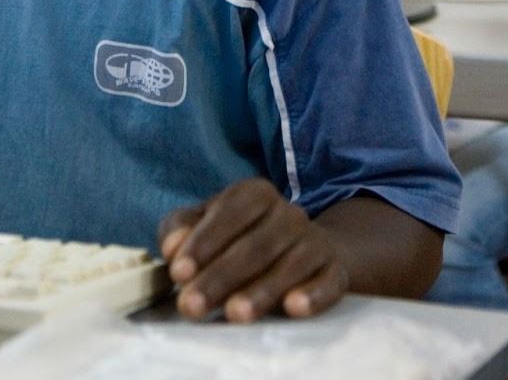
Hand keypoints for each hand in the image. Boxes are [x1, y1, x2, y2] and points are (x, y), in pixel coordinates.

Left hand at [157, 178, 348, 322]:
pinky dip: (313, 294)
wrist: (304, 252)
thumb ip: (181, 230)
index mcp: (255, 194)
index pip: (230, 211)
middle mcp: (288, 213)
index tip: (178, 273)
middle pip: (255, 244)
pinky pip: (329, 281)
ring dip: (261, 290)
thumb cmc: (240, 240)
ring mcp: (315, 241)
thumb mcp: (206, 227)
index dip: (203, 241)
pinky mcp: (335, 270)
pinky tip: (293, 308)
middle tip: (192, 306)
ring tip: (234, 314)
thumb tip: (171, 248)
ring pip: (290, 264)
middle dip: (220, 276)